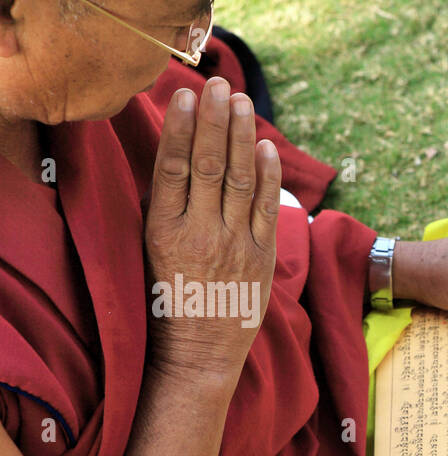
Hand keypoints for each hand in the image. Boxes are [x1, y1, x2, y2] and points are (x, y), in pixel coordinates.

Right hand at [144, 77, 280, 389]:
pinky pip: (265, 209)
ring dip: (241, 137)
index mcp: (165, 231)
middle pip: (207, 165)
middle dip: (215, 122)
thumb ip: (171, 210)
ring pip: (238, 181)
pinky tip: (265, 146)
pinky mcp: (261, 258)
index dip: (179, 128)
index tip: (184, 96)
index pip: (172, 168)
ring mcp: (234, 245)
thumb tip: (182, 162)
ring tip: (241, 103)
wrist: (199, 352)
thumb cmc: (174, 300)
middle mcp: (200, 234)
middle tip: (219, 86)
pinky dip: (266, 175)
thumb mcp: (157, 252)